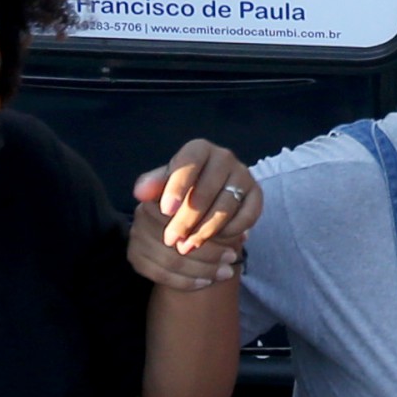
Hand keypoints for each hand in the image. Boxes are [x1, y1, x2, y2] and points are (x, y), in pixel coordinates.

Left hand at [129, 140, 259, 286]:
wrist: (210, 197)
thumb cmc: (181, 189)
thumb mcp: (164, 185)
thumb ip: (152, 186)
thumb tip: (140, 192)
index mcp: (200, 149)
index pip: (189, 163)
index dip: (177, 187)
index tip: (165, 211)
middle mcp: (224, 157)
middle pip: (206, 190)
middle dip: (186, 219)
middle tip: (171, 240)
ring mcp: (243, 175)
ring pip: (225, 206)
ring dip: (205, 231)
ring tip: (186, 247)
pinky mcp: (257, 194)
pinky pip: (247, 216)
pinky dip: (230, 231)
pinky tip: (213, 241)